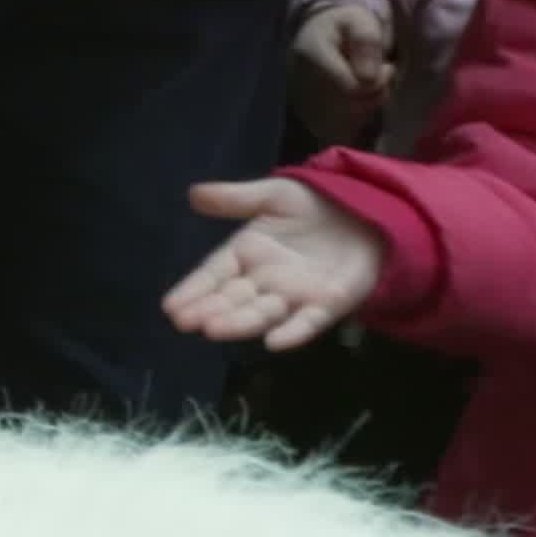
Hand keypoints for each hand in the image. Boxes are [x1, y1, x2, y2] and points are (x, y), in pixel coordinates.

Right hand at [163, 179, 389, 352]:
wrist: (365, 215)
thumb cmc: (313, 207)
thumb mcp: (274, 195)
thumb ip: (237, 198)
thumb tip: (193, 193)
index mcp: (247, 253)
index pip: (214, 274)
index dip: (193, 290)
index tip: (170, 307)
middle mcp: (264, 281)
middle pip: (233, 299)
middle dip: (210, 311)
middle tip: (185, 322)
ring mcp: (295, 296)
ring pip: (262, 313)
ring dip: (240, 323)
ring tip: (214, 330)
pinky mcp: (327, 306)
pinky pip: (307, 323)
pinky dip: (292, 333)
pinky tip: (275, 342)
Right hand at [290, 0, 394, 148]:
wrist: (319, 32)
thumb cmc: (344, 24)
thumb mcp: (359, 20)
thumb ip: (366, 41)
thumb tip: (369, 77)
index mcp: (311, 55)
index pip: (350, 87)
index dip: (377, 83)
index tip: (387, 67)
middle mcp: (301, 82)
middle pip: (351, 106)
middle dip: (376, 94)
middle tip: (383, 73)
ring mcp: (302, 101)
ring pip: (348, 119)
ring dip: (369, 104)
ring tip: (371, 82)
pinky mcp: (309, 114)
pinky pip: (341, 126)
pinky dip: (358, 114)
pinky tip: (361, 96)